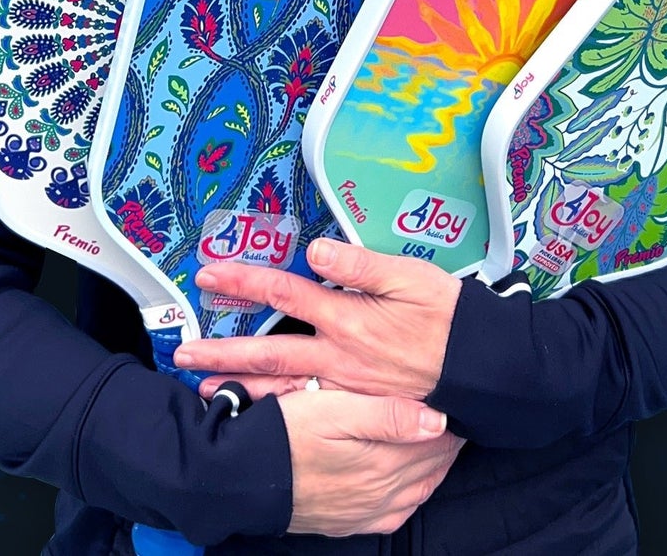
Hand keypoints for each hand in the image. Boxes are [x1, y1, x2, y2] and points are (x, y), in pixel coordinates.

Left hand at [174, 238, 461, 402]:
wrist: (483, 370)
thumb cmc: (449, 317)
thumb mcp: (410, 276)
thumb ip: (359, 265)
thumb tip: (315, 251)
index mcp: (347, 318)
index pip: (283, 292)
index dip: (243, 281)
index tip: (209, 275)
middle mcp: (339, 357)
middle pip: (268, 351)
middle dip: (223, 351)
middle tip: (183, 354)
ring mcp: (346, 388)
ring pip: (284, 390)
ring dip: (242, 388)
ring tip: (206, 390)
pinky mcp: (359, 408)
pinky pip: (310, 413)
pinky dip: (280, 415)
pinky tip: (259, 414)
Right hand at [279, 388, 463, 535]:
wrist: (244, 478)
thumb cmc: (286, 433)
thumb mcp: (333, 410)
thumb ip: (387, 416)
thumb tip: (438, 421)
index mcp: (382, 462)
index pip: (433, 441)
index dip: (449, 421)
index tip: (460, 401)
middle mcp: (381, 493)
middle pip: (429, 466)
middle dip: (446, 443)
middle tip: (459, 418)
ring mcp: (365, 511)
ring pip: (417, 490)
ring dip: (433, 467)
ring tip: (442, 446)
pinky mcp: (349, 522)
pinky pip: (396, 513)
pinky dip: (412, 495)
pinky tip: (411, 484)